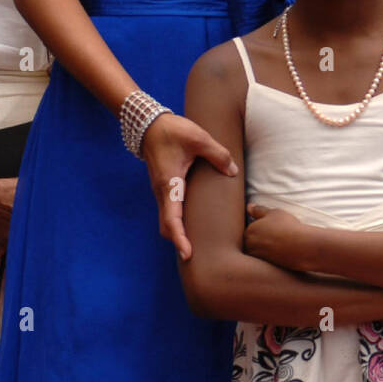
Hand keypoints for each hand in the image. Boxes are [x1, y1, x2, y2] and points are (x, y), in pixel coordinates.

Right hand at [141, 112, 236, 262]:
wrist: (149, 124)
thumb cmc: (173, 131)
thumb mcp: (199, 138)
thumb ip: (218, 154)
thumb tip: (232, 171)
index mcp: (169, 184)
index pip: (172, 219)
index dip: (180, 238)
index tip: (188, 254)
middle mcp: (162, 191)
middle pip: (167, 226)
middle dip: (179, 242)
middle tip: (194, 257)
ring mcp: (161, 190)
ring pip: (167, 219)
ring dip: (178, 233)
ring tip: (195, 244)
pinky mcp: (164, 186)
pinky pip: (169, 210)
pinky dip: (177, 222)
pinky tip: (191, 223)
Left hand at [243, 203, 313, 270]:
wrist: (302, 246)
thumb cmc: (288, 226)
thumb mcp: (274, 212)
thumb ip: (258, 210)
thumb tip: (248, 207)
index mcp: (249, 231)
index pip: (249, 230)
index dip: (260, 229)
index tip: (271, 228)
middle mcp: (249, 245)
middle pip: (250, 242)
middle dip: (259, 240)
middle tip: (275, 237)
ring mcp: (256, 257)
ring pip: (257, 252)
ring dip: (264, 249)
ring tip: (278, 245)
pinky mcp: (264, 266)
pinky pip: (264, 261)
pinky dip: (269, 257)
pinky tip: (280, 253)